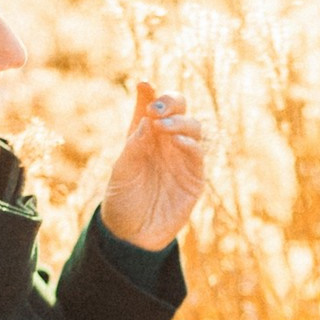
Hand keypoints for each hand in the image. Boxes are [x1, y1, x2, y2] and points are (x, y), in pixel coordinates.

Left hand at [102, 80, 204, 250]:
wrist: (131, 235)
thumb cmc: (122, 200)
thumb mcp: (122, 170)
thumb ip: (134, 144)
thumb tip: (148, 119)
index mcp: (145, 136)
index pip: (151, 107)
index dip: (150, 94)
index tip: (144, 85)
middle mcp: (166, 143)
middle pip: (179, 109)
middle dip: (171, 102)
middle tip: (156, 109)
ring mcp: (182, 158)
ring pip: (193, 126)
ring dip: (179, 121)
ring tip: (161, 126)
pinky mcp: (194, 177)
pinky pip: (197, 153)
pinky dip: (188, 142)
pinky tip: (175, 140)